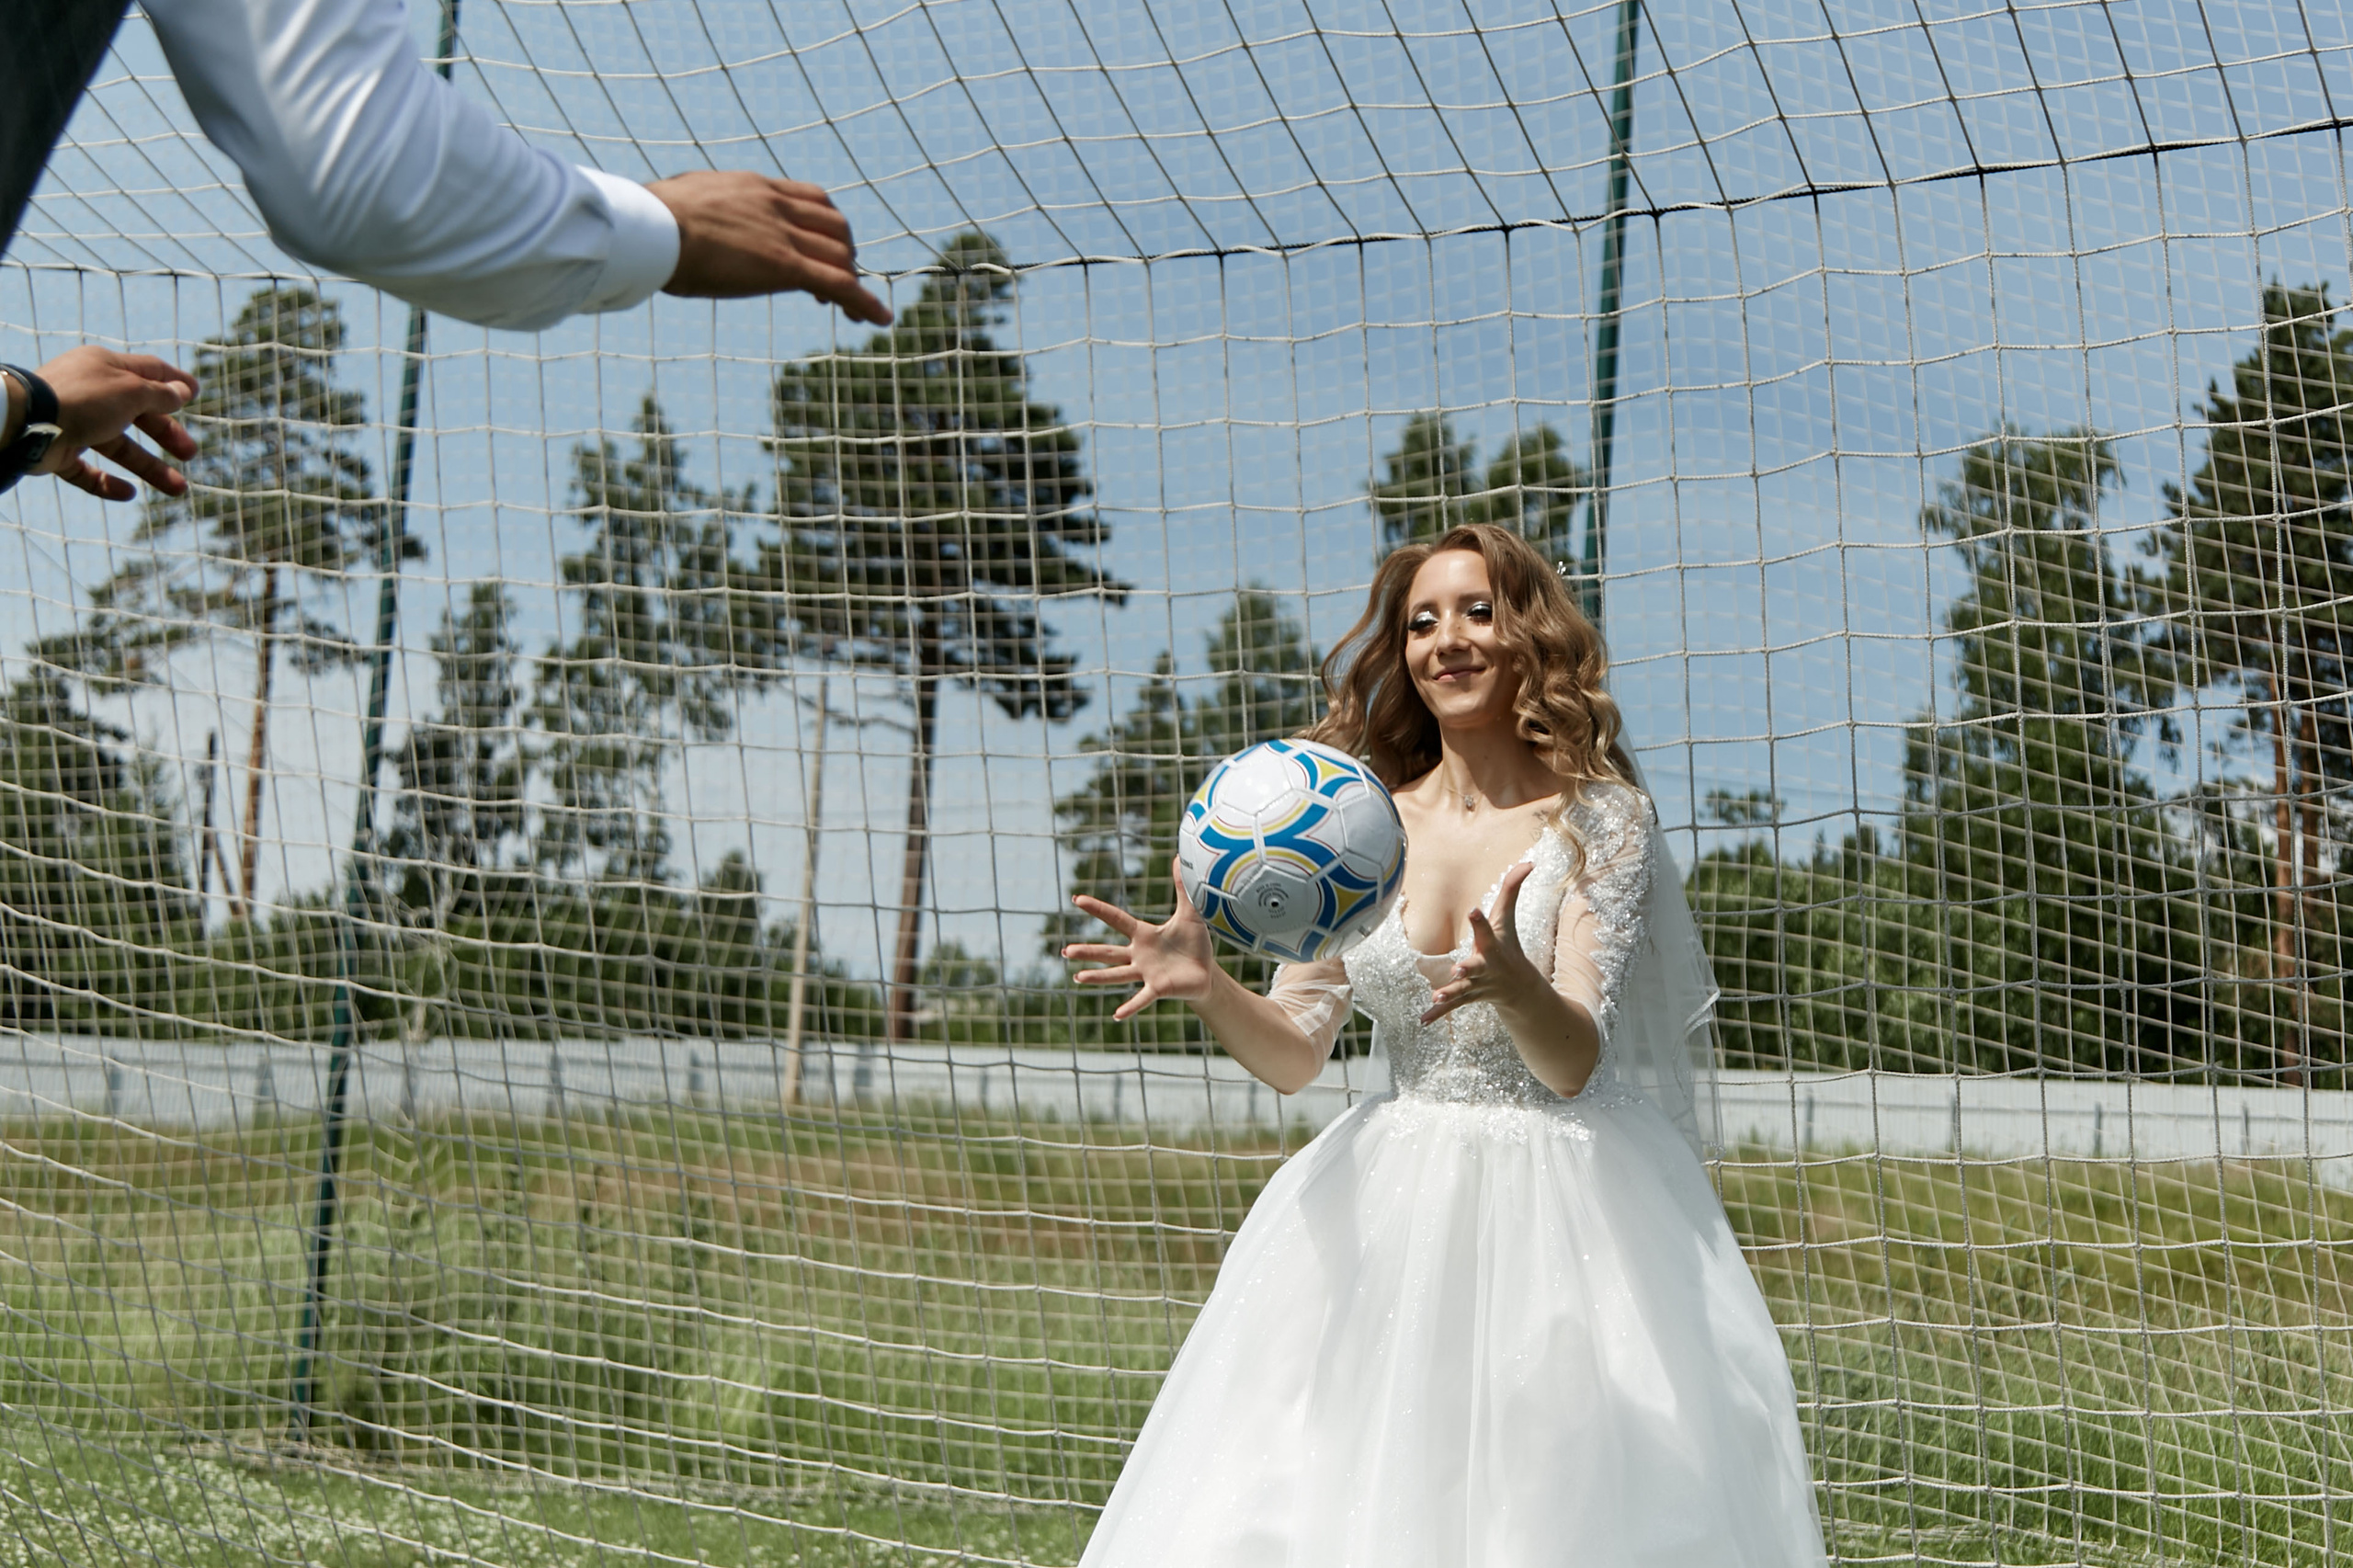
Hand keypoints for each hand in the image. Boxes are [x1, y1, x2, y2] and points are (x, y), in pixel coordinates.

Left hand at [21, 348, 198, 500]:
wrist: (27, 422)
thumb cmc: (83, 399)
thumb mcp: (132, 391)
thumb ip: (160, 394)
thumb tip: (182, 392)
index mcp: (105, 368)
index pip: (147, 371)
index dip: (173, 382)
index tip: (196, 392)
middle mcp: (91, 394)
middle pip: (137, 415)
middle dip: (166, 434)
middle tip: (190, 453)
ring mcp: (74, 424)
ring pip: (118, 447)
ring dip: (149, 467)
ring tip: (178, 489)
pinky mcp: (59, 452)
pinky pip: (87, 471)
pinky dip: (107, 483)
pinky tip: (128, 493)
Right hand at [649, 171, 893, 325]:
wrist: (649, 228)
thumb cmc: (648, 220)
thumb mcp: (681, 201)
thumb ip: (695, 207)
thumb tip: (672, 211)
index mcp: (754, 187)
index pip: (810, 198)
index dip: (825, 224)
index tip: (819, 247)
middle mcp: (776, 205)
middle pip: (835, 224)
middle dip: (844, 252)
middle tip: (836, 280)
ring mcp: (783, 234)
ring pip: (841, 254)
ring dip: (852, 280)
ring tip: (856, 308)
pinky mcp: (785, 266)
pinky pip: (840, 284)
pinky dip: (864, 302)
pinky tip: (878, 319)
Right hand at [1062, 859, 1220, 1022]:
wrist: (1207, 973)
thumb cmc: (1195, 945)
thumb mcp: (1190, 914)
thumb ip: (1182, 888)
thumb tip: (1180, 858)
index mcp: (1143, 935)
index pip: (1116, 919)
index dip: (1098, 909)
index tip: (1077, 899)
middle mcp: (1139, 955)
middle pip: (1108, 952)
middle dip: (1087, 951)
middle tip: (1065, 951)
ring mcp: (1146, 974)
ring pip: (1117, 975)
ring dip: (1098, 977)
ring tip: (1077, 977)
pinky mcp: (1159, 989)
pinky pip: (1141, 999)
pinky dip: (1130, 1007)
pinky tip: (1116, 1015)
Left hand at [1420, 861, 1543, 1025]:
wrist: (1519, 988)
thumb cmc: (1508, 945)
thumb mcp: (1508, 918)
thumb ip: (1512, 889)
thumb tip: (1528, 862)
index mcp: (1492, 946)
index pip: (1486, 930)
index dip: (1480, 920)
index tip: (1472, 910)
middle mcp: (1485, 967)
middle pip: (1476, 967)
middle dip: (1468, 969)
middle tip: (1458, 969)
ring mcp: (1476, 985)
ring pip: (1462, 991)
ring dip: (1450, 994)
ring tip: (1436, 996)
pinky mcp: (1467, 997)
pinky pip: (1451, 1007)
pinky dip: (1437, 1014)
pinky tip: (1422, 1021)